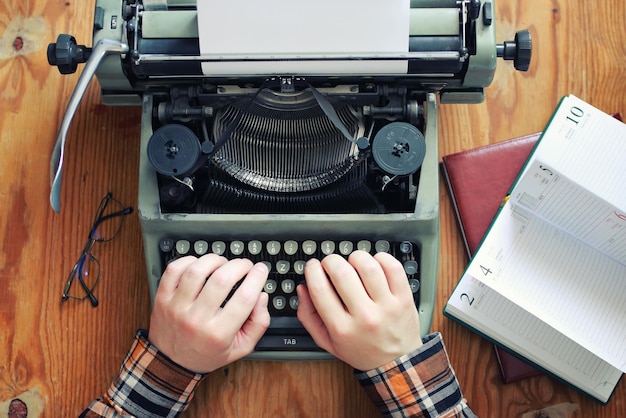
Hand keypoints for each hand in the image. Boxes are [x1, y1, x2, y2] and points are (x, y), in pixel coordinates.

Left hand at [148, 254, 269, 373]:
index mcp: (219, 334)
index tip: (260, 270)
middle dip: (239, 266)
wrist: (170, 363)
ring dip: (215, 260)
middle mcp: (197, 319)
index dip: (257, 278)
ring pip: (198, 271)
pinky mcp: (163, 298)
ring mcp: (177, 307)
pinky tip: (200, 265)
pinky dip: (189, 261)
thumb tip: (261, 296)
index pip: (244, 298)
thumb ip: (258, 323)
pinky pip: (175, 270)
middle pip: (222, 280)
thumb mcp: (240, 348)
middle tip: (244, 265)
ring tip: (222, 263)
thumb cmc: (206, 353)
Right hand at [297, 251, 421, 370]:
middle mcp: (364, 317)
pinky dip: (381, 258)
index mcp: (342, 328)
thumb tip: (302, 288)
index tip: (313, 266)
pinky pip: (392, 267)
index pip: (320, 289)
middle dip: (331, 261)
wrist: (397, 363)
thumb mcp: (328, 342)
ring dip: (355, 257)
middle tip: (331, 264)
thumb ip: (309, 316)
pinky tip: (374, 263)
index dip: (312, 270)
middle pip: (342, 273)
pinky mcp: (404, 298)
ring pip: (368, 266)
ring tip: (353, 263)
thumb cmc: (361, 350)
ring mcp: (386, 306)